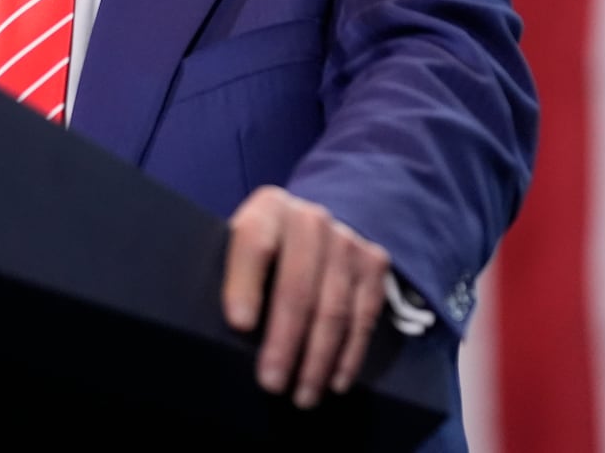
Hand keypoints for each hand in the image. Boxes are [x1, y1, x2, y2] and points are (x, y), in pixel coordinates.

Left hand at [222, 185, 391, 408]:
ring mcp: (347, 241)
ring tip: (302, 396)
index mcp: (268, 208)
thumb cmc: (262, 253)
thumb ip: (231, 276)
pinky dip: (349, 355)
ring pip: (334, 308)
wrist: (309, 230)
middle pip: (298, 286)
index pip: (254, 244)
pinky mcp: (373, 263)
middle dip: (285, 342)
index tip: (238, 326)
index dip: (245, 284)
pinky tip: (335, 381)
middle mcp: (310, 219)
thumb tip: (233, 330)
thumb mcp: (236, 248)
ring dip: (318, 360)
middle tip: (272, 384)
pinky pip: (364, 317)